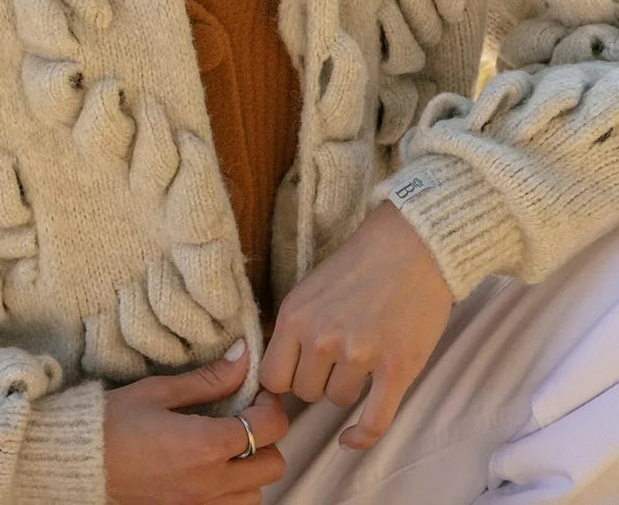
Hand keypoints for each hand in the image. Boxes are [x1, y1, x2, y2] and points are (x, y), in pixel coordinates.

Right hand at [104, 339, 288, 503]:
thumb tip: (243, 356)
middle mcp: (210, 483)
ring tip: (227, 442)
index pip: (269, 427)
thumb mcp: (160, 391)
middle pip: (273, 464)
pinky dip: (233, 491)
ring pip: (255, 493)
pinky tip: (212, 467)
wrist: (78, 462)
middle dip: (267, 436)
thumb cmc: (113, 421)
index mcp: (205, 446)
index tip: (257, 389)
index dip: (271, 403)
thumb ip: (208, 378)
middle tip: (245, 414)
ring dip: (251, 467)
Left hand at [253, 200, 453, 450]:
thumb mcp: (310, 287)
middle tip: (338, 357)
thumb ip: (295, 327)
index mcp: (295, 315)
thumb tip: (279, 367)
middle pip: (306, 392)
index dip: (285, 379)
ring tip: (364, 355)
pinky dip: (361, 436)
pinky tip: (350, 439)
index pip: (272, 377)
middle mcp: (321, 338)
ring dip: (348, 387)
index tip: (298, 375)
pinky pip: (373, 420)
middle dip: (319, 380)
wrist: (413, 245)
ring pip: (339, 400)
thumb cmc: (362, 263)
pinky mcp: (396, 368)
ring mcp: (359, 355)